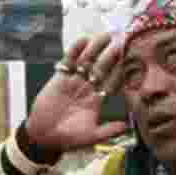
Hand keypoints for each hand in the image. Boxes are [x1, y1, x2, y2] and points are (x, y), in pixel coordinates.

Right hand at [24, 33, 129, 153]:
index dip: (122, 70)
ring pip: (88, 60)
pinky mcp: (60, 77)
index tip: (132, 59)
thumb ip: (108, 131)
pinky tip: (83, 40)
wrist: (43, 135)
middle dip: (112, 54)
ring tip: (105, 36)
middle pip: (102, 67)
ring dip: (96, 48)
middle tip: (122, 40)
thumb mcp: (90, 137)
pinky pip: (69, 60)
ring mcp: (74, 81)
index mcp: (97, 100)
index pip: (113, 82)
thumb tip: (127, 127)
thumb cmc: (68, 138)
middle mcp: (88, 88)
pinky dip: (75, 50)